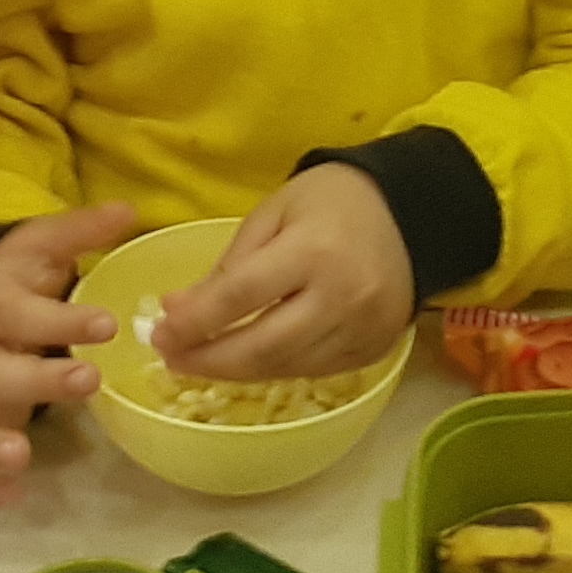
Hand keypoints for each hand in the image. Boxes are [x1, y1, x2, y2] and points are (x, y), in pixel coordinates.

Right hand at [0, 202, 138, 506]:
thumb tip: (127, 211)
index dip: (59, 321)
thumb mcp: (43, 247)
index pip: (17, 313)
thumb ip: (80, 232)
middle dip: (34, 383)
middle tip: (87, 382)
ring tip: (22, 456)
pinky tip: (12, 495)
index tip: (108, 325)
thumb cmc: (17, 280)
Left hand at [151, 163, 417, 384]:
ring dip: (237, 370)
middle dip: (208, 360)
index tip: (159, 333)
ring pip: (285, 368)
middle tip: (172, 359)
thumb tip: (177, 310)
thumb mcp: (274, 212)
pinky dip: (275, 368)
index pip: (239, 298)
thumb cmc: (333, 201)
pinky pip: (313, 371)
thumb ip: (228, 264)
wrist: (413, 213)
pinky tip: (251, 357)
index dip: (193, 322)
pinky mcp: (374, 351)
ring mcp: (361, 330)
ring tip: (203, 360)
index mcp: (312, 251)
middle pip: (262, 348)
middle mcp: (340, 297)